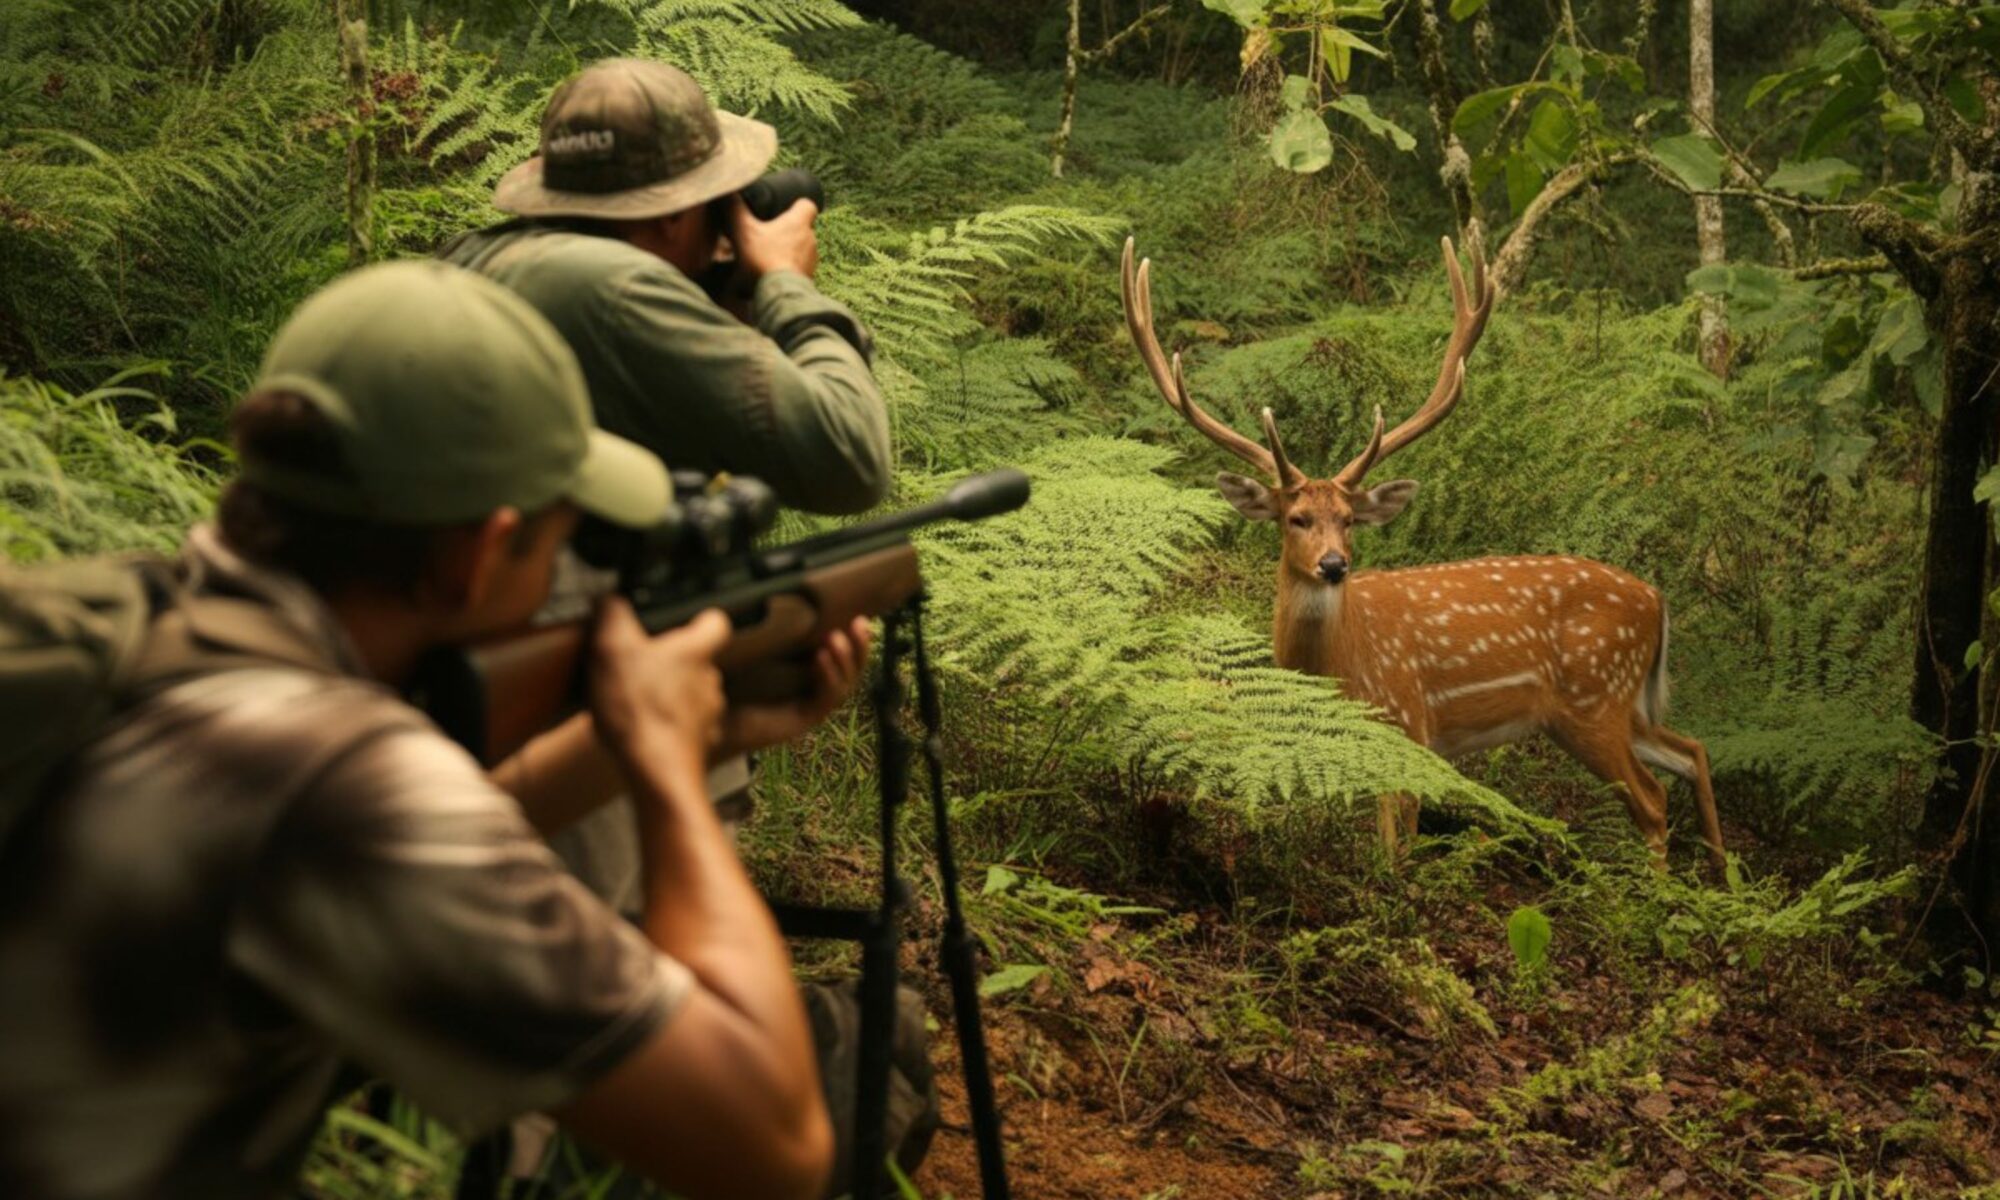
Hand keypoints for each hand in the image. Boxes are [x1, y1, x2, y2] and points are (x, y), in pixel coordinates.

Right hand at [589, 599, 729, 777]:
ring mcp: (709, 715)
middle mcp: (710, 681)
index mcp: (696, 651)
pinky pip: (684, 728)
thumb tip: (610, 599)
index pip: (716, 622)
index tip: (682, 621)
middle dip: (671, 662)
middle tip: (640, 666)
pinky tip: (641, 730)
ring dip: (668, 696)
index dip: (700, 618)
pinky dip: (666, 726)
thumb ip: (612, 614)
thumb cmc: (639, 710)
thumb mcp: (611, 648)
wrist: (655, 771)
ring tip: (635, 701)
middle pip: (698, 661)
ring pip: (691, 695)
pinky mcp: (700, 745)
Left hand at [716, 617, 871, 758]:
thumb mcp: (748, 650)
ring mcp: (808, 707)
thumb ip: (761, 628)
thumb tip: (762, 596)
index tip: (857, 614)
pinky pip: (825, 700)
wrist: (709, 722)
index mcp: (803, 672)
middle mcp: (810, 689)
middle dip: (859, 646)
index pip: (838, 653)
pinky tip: (820, 659)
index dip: (852, 637)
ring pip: (844, 684)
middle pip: (850, 669)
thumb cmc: (723, 685)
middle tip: (860, 623)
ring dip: (845, 660)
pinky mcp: (802, 721)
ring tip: (836, 639)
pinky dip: (828, 678)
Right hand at [726, 194, 818, 280]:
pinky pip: (798, 268)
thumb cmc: (764, 259)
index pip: (808, 205)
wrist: (779, 294)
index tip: (784, 208)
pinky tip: (772, 272)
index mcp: (798, 222)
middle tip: (768, 234)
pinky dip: (787, 268)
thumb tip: (728, 193)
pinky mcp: (808, 278)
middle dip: (787, 230)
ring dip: (787, 250)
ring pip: (801, 249)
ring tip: (768, 255)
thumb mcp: (743, 231)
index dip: (797, 205)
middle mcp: (810, 240)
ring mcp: (811, 261)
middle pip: (802, 228)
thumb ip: (735, 210)